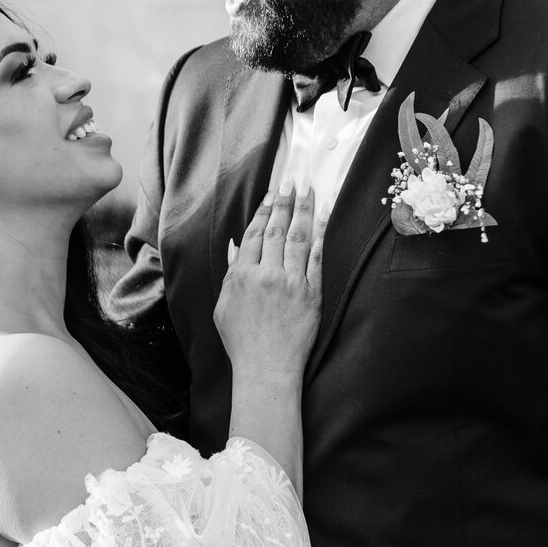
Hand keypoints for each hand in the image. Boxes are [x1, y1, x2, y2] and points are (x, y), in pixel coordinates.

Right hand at [214, 180, 323, 381]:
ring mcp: (290, 283)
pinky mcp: (311, 293)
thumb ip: (231, 272)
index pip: (254, 232)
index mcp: (242, 275)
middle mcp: (266, 274)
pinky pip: (317, 257)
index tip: (272, 191)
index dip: (264, 209)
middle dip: (285, 200)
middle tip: (292, 178)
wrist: (266, 368)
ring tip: (308, 187)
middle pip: (276, 228)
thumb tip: (236, 245)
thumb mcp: (224, 306)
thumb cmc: (242, 341)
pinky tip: (324, 215)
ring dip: (303, 208)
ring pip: (297, 236)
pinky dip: (321, 233)